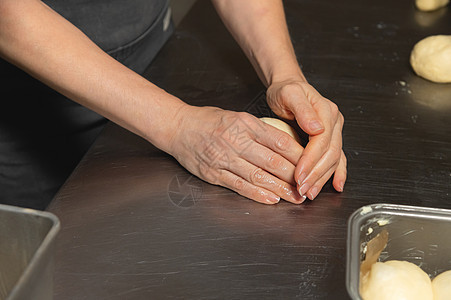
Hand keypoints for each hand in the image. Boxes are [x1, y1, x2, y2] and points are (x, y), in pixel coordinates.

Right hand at [168, 105, 306, 203]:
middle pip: (272, 161)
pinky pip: (239, 186)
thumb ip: (259, 130)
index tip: (312, 163)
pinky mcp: (214, 174)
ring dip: (280, 189)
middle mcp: (235, 141)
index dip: (298, 155)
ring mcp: (224, 159)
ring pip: (258, 176)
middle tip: (308, 186)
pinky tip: (271, 199)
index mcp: (244, 124)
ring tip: (295, 197)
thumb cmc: (208, 121)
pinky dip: (257, 194)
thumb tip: (286, 145)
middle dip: (294, 176)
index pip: (279, 140)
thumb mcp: (236, 117)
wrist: (178, 128)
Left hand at [266, 78, 346, 199]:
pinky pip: (338, 158)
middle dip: (316, 174)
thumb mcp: (289, 94)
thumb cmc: (285, 90)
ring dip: (323, 178)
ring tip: (310, 193)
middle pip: (330, 154)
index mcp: (326, 111)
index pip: (321, 141)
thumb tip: (317, 127)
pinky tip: (336, 186)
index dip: (310, 160)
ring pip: (333, 160)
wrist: (288, 86)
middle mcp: (334, 122)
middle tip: (302, 189)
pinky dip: (338, 173)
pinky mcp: (330, 139)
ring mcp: (334, 131)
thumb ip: (302, 109)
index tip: (299, 175)